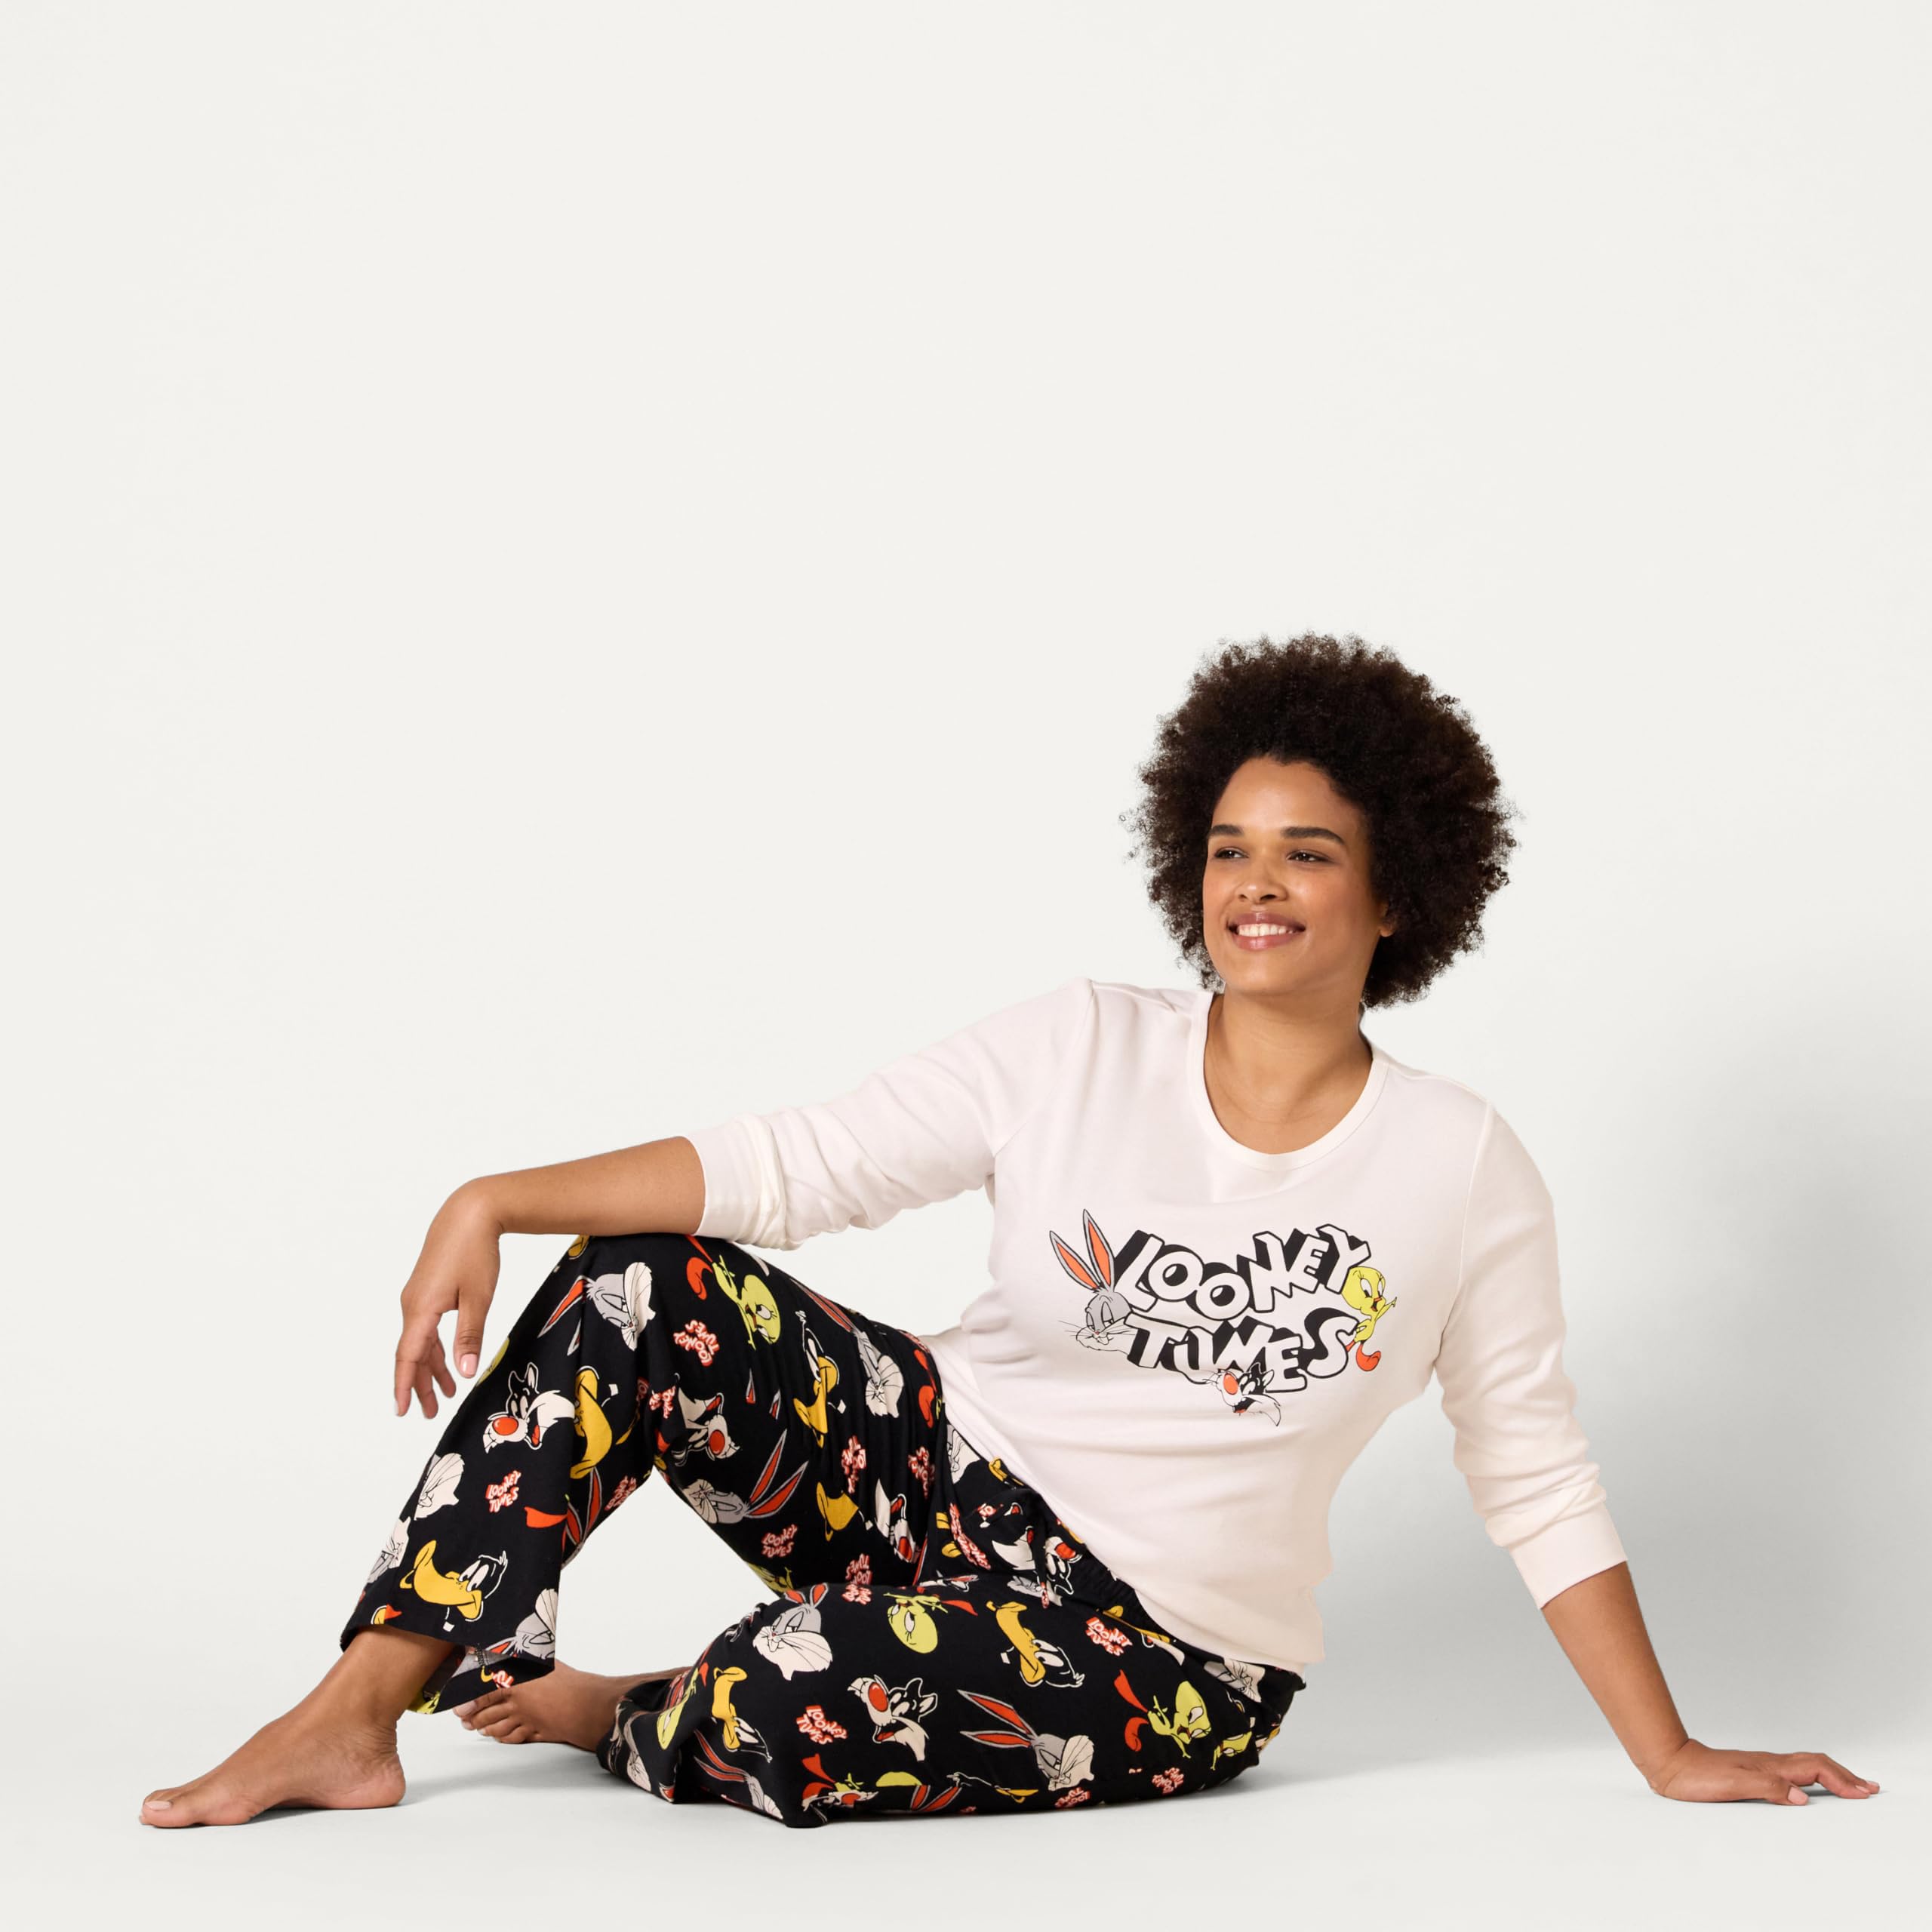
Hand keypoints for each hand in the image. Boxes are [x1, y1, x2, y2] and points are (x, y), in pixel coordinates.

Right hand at [394, 1183, 503, 1418]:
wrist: (470, 1213)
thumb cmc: (475, 1252)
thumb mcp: (478, 1298)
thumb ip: (469, 1336)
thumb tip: (465, 1372)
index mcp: (421, 1310)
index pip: (408, 1357)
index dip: (406, 1385)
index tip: (403, 1410)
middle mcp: (412, 1305)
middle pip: (412, 1353)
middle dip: (420, 1384)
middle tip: (428, 1412)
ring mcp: (417, 1296)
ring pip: (420, 1341)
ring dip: (431, 1367)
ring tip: (445, 1393)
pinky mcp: (426, 1289)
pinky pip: (425, 1326)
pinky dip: (434, 1346)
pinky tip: (447, 1358)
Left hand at [1646, 1737, 1878, 1804]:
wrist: (1671, 1763)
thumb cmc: (1697, 1776)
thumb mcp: (1732, 1784)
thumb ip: (1766, 1787)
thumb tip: (1801, 1796)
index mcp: (1769, 1766)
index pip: (1814, 1769)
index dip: (1841, 1780)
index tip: (1863, 1793)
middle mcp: (1769, 1763)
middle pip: (1816, 1763)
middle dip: (1844, 1776)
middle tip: (1868, 1788)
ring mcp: (1761, 1765)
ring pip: (1805, 1765)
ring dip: (1831, 1774)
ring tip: (1849, 1784)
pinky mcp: (1752, 1770)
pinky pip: (1792, 1770)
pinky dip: (1811, 1776)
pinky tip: (1809, 1783)